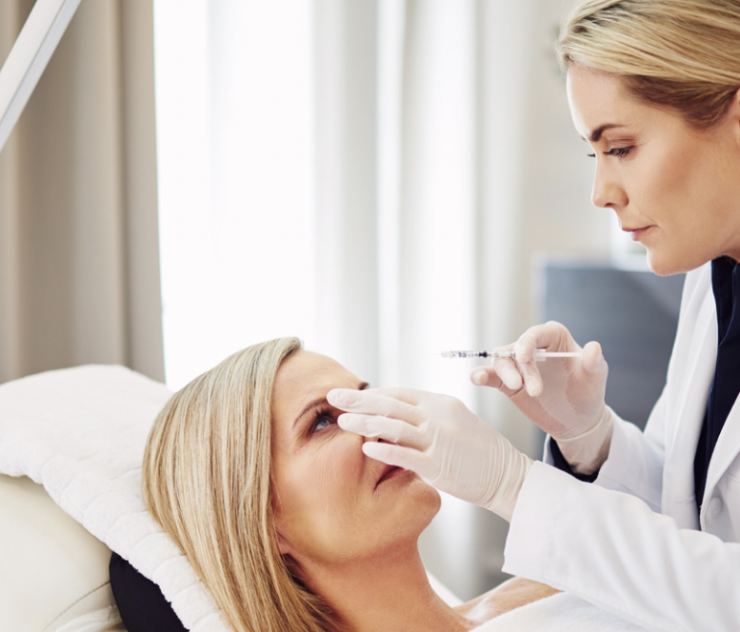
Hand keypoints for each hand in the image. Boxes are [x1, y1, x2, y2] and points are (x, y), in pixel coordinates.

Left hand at [326, 387, 531, 520]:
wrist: (507, 475)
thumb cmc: (479, 450)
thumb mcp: (456, 421)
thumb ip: (428, 415)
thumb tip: (396, 413)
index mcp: (441, 403)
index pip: (399, 393)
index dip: (373, 393)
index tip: (352, 395)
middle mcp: (438, 417)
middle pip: (390, 404)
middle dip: (358, 400)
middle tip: (333, 396)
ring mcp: (438, 440)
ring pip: (393, 427)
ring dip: (364, 423)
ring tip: (341, 421)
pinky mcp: (439, 465)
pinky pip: (405, 456)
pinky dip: (383, 451)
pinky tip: (364, 448)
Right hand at [470, 321, 608, 440]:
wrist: (576, 420)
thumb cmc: (588, 392)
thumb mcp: (595, 378)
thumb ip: (594, 363)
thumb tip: (594, 347)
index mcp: (554, 337)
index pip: (536, 334)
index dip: (527, 342)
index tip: (524, 358)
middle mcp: (533, 347)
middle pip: (517, 348)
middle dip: (522, 368)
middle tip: (535, 391)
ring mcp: (518, 365)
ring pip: (502, 361)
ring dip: (504, 373)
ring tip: (514, 387)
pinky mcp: (507, 382)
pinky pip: (491, 375)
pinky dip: (482, 375)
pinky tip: (476, 378)